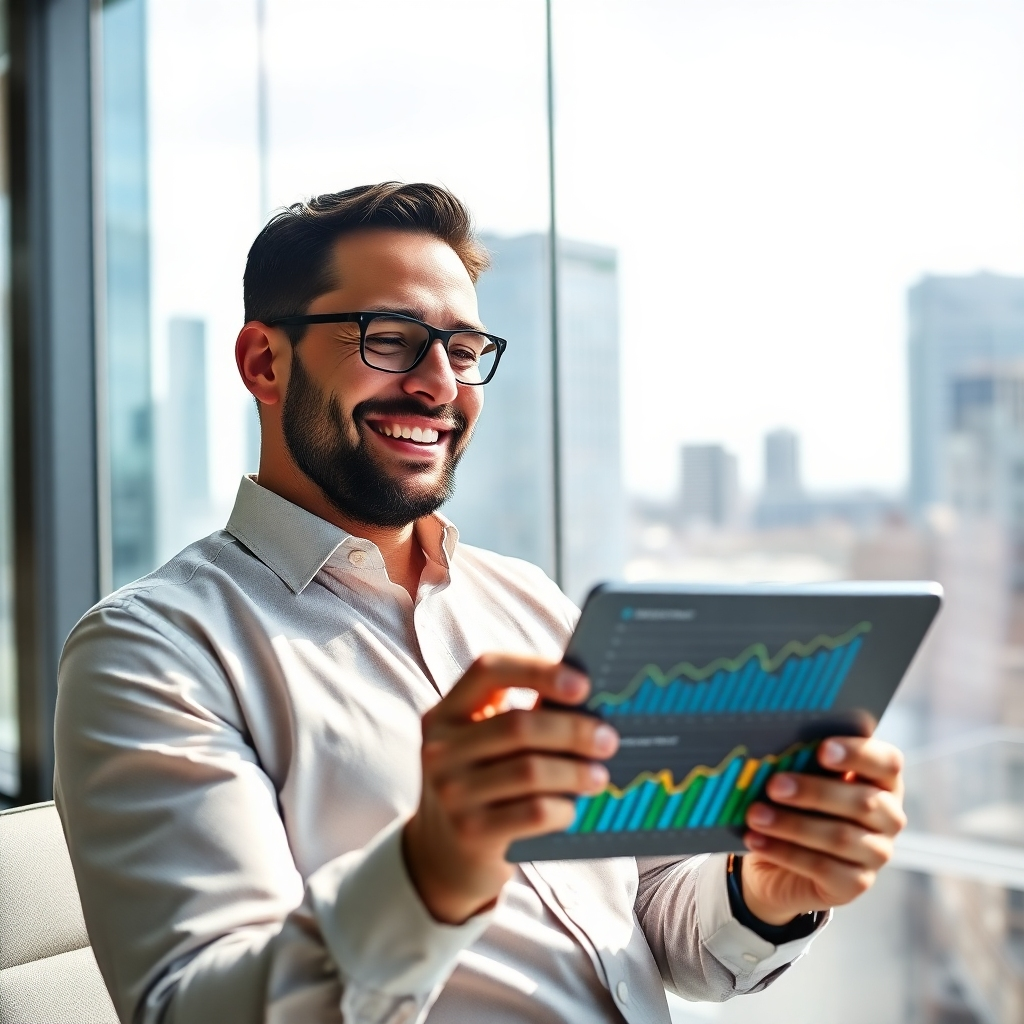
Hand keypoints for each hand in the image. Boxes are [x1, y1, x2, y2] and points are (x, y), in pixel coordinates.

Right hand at [403, 654, 619, 923]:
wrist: (440, 858)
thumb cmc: (482, 788)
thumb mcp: (483, 748)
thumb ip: (523, 721)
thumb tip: (591, 703)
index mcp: (445, 713)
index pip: (488, 671)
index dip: (538, 671)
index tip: (583, 685)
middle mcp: (440, 749)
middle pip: (518, 726)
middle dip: (572, 730)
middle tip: (608, 739)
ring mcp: (451, 792)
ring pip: (529, 771)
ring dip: (575, 772)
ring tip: (600, 776)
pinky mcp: (470, 832)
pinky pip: (532, 813)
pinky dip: (562, 809)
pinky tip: (572, 810)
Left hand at [739, 736, 906, 925]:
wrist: (777, 861)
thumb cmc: (793, 804)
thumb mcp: (799, 778)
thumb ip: (802, 763)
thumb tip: (777, 749)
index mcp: (882, 780)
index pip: (887, 762)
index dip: (858, 754)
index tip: (822, 750)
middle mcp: (888, 817)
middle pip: (863, 802)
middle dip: (814, 792)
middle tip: (773, 786)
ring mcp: (877, 854)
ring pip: (840, 838)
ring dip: (792, 824)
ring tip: (755, 815)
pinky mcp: (856, 885)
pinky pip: (823, 868)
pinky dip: (784, 852)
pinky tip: (756, 839)